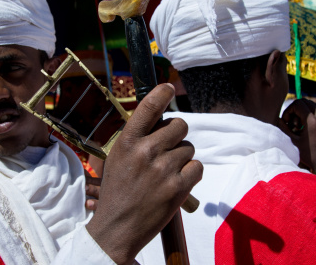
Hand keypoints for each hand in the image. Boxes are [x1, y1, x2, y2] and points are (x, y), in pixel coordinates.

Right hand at [86, 83, 202, 263]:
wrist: (118, 227)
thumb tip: (163, 121)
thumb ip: (138, 137)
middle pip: (180, 125)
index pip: (148, 107)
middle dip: (177, 133)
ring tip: (166, 171)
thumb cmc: (117, 190)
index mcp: (127, 142)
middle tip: (168, 146)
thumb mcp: (118, 157)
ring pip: (189, 147)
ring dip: (182, 156)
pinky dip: (190, 172)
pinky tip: (176, 181)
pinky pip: (197, 166)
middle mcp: (146, 151)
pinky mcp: (178, 188)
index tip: (169, 87)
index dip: (161, 93)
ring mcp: (163, 170)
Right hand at [279, 98, 315, 181]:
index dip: (289, 111)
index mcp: (312, 121)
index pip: (297, 103)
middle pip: (305, 101)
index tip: (288, 122)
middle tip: (294, 124)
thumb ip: (283, 128)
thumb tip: (278, 119)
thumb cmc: (309, 155)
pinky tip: (312, 123)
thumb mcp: (293, 142)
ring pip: (314, 103)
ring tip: (303, 123)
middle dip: (296, 110)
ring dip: (306, 110)